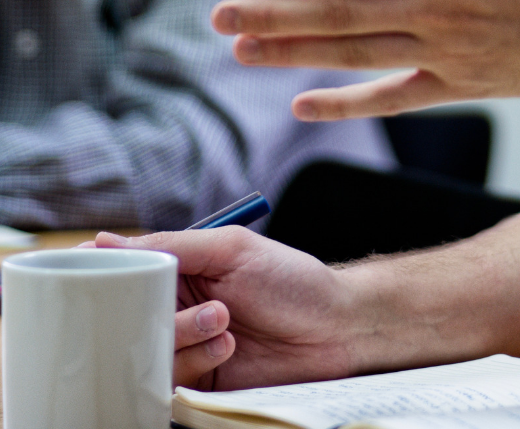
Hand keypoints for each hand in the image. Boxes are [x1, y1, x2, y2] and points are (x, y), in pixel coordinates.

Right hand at [96, 229, 358, 390]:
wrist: (335, 326)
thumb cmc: (291, 278)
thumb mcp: (232, 248)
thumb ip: (171, 246)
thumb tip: (105, 242)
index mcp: (178, 271)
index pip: (122, 273)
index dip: (99, 277)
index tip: (78, 279)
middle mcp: (173, 310)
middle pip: (124, 316)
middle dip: (146, 312)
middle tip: (190, 305)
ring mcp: (182, 348)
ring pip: (142, 350)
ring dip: (180, 335)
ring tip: (224, 321)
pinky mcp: (194, 384)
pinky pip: (165, 382)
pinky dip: (193, 363)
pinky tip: (226, 348)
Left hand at [211, 0, 519, 117]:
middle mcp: (441, 7)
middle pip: (341, 14)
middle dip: (275, 14)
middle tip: (218, 15)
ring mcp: (450, 52)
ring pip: (356, 56)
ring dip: (295, 55)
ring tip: (241, 51)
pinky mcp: (464, 84)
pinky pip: (394, 98)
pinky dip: (348, 102)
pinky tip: (305, 103)